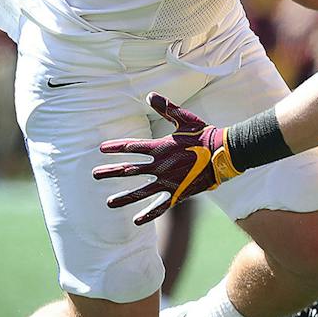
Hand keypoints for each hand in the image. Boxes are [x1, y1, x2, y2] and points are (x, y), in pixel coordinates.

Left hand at [94, 93, 237, 224]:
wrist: (223, 153)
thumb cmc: (204, 134)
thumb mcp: (185, 119)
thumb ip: (166, 108)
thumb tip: (149, 95)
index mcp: (160, 147)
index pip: (132, 147)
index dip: (116, 147)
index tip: (101, 149)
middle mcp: (160, 166)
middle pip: (130, 170)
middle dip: (111, 171)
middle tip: (94, 174)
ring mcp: (168, 182)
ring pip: (141, 192)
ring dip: (124, 197)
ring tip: (108, 203)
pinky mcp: (178, 193)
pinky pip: (160, 206)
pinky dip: (148, 214)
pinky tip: (136, 221)